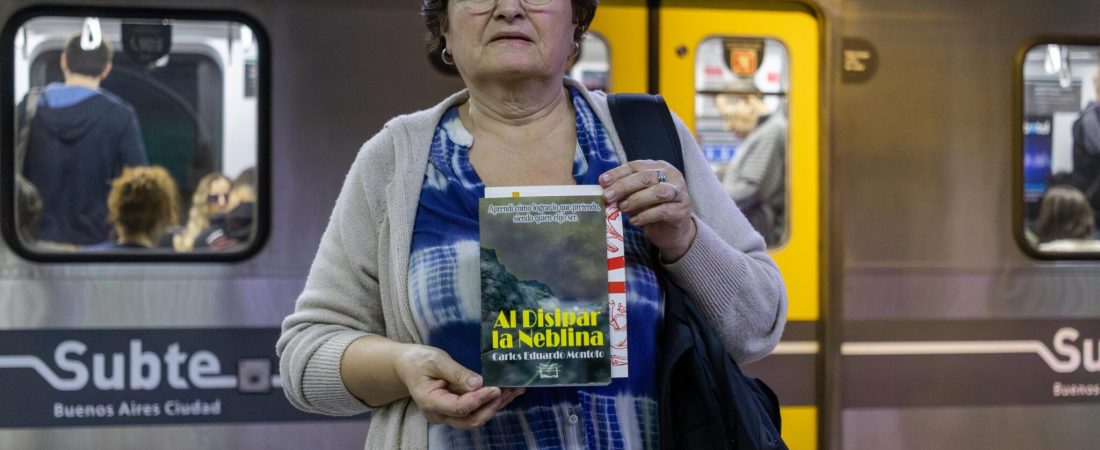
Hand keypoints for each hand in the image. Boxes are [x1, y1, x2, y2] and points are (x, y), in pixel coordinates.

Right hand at [394, 345, 524, 428]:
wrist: (406, 365)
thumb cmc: (418, 360)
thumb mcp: (436, 360)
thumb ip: (456, 373)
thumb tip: (479, 383)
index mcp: (431, 403)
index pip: (460, 408)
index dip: (480, 399)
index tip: (496, 388)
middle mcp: (440, 414)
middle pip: (471, 420)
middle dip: (492, 406)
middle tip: (509, 390)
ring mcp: (448, 414)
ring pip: (476, 417)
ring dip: (496, 405)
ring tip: (514, 390)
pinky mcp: (456, 409)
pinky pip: (476, 410)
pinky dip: (491, 401)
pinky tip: (506, 391)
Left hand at [600, 159, 696, 261]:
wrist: (672, 232)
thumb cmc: (652, 210)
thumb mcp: (636, 197)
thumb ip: (624, 191)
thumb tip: (605, 190)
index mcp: (658, 167)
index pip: (636, 166)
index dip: (618, 173)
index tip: (602, 181)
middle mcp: (671, 176)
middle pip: (646, 177)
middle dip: (624, 186)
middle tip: (608, 196)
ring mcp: (679, 193)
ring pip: (658, 192)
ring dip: (636, 200)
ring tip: (622, 208)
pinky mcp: (681, 211)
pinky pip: (662, 211)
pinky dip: (645, 216)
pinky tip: (634, 221)